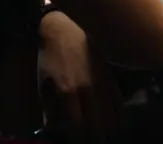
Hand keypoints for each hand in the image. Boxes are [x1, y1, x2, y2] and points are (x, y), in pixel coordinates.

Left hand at [37, 12, 121, 142]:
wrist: (66, 29)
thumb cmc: (50, 58)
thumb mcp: (43, 85)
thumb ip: (49, 110)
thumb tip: (53, 131)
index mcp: (68, 91)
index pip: (76, 126)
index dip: (76, 139)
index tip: (75, 142)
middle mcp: (88, 89)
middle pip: (97, 125)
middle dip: (94, 139)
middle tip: (90, 142)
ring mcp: (102, 83)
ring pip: (112, 117)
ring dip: (107, 130)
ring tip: (102, 135)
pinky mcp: (111, 77)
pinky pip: (120, 103)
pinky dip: (118, 117)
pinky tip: (114, 124)